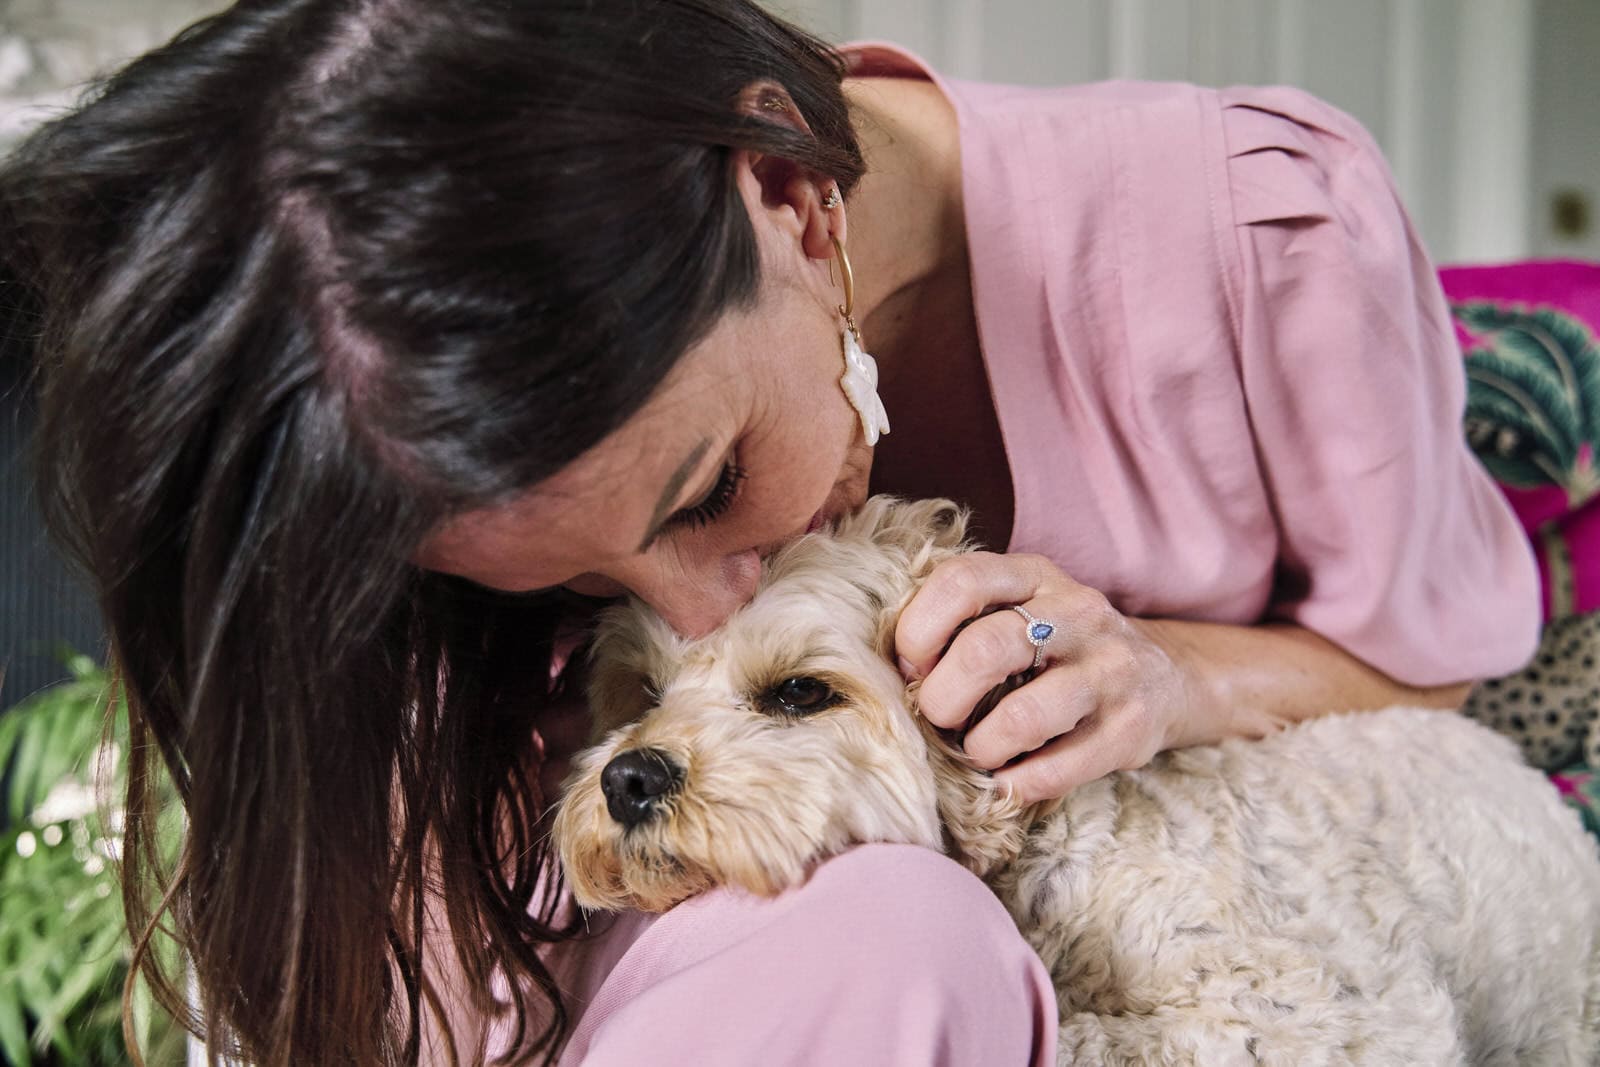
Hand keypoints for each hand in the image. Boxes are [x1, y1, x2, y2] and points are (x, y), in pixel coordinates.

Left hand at [895, 552, 1194, 802]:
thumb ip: (964, 620)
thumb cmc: (1059, 647)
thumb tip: (897, 669)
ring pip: (1023, 716)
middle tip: (939, 717)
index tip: (913, 667)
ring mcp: (1110, 671)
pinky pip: (1058, 768)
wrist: (1165, 676)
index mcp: (1036, 576)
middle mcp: (1079, 613)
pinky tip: (1007, 781)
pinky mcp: (1130, 730)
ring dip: (981, 746)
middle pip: (986, 648)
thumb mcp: (1020, 608)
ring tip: (978, 750)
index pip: (962, 582)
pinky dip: (1017, 783)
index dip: (920, 630)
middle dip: (943, 697)